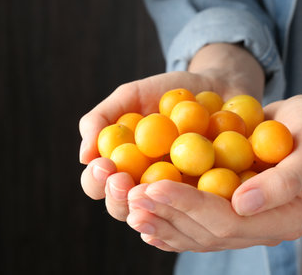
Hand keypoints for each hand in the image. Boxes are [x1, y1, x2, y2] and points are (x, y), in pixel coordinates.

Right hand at [78, 43, 264, 221]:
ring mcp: (176, 195)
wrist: (217, 86)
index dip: (96, 180)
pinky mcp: (207, 198)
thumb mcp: (132, 95)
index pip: (98, 183)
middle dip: (117, 198)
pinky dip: (190, 211)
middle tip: (122, 181)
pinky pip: (197, 211)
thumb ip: (102, 118)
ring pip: (157, 216)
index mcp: (122, 167)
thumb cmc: (170, 91)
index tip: (103, 166)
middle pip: (123, 208)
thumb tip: (84, 155)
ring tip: (149, 190)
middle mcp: (145, 186)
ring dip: (148, 208)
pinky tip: (186, 204)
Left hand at [125, 95, 301, 250]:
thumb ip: (287, 179)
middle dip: (166, 214)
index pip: (229, 221)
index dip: (189, 205)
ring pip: (194, 234)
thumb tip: (243, 204)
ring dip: (159, 221)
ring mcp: (243, 224)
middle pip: (206, 233)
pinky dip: (167, 221)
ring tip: (127, 206)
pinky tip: (142, 216)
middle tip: (130, 196)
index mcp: (284, 219)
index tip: (154, 185)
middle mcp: (260, 229)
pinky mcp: (227, 211)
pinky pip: (193, 224)